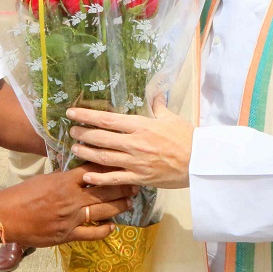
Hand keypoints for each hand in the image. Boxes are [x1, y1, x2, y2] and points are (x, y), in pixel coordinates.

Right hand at [0, 164, 134, 246]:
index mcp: (64, 182)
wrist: (6, 216)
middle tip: (135, 183)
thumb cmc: (21, 195)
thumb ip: (63, 178)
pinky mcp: (67, 235)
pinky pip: (91, 233)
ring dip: (118, 206)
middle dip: (121, 186)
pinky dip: (104, 229)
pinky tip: (112, 226)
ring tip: (130, 202)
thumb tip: (79, 174)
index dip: (109, 168)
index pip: (92, 171)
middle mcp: (71, 199)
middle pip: (103, 191)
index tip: (121, 165)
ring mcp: (70, 218)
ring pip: (102, 210)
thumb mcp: (43, 179)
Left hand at [67, 96, 193, 187]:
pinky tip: (86, 177)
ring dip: (87, 153)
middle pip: (101, 138)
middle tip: (71, 132)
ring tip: (74, 150)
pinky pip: (115, 179)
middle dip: (83, 134)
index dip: (86, 116)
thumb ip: (158, 105)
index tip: (71, 113)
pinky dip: (99, 179)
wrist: (201, 161)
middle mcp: (135, 143)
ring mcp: (136, 162)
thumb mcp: (171, 117)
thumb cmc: (187, 137)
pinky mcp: (140, 178)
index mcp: (141, 125)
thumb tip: (155, 92)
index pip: (107, 119)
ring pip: (104, 158)